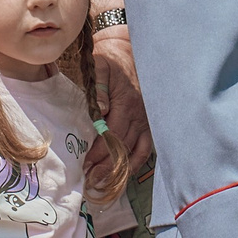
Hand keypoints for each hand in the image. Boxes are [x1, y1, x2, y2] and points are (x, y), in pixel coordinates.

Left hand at [88, 23, 153, 181]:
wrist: (130, 53)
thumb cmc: (111, 60)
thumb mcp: (101, 66)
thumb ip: (98, 86)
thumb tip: (101, 109)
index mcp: (127, 102)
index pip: (114, 133)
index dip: (101, 151)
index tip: (87, 164)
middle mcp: (140, 115)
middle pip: (124, 147)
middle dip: (107, 166)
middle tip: (91, 181)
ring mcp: (147, 121)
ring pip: (136, 152)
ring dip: (121, 170)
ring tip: (105, 184)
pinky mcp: (150, 124)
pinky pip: (146, 149)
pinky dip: (136, 164)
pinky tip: (124, 175)